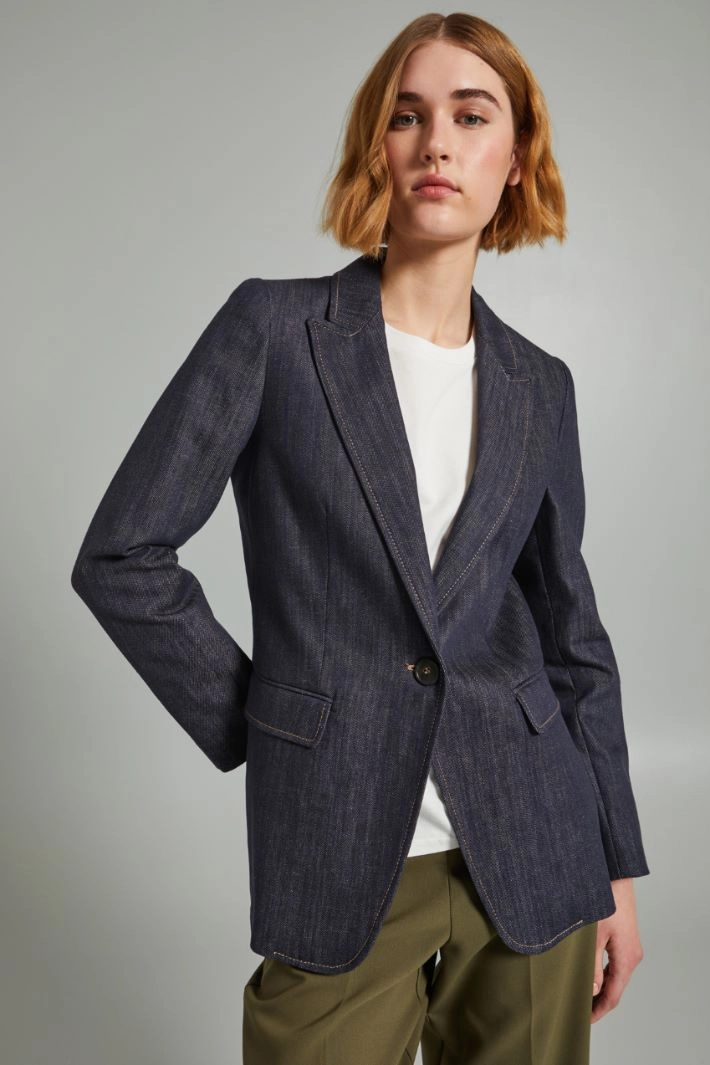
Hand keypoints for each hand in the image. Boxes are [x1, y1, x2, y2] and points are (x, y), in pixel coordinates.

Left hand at [591, 878, 643, 1022]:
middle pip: (615, 987)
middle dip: (598, 1001)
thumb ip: (591, 965)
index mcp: (626, 958)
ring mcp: (630, 945)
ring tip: (580, 995)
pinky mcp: (624, 936)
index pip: (613, 995)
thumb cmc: (603, 901)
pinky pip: (614, 961)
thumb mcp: (592, 935)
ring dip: (600, 986)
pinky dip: (602, 972)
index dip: (598, 1010)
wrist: (614, 875)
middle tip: (578, 1011)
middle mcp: (632, 954)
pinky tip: (589, 972)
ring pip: (615, 974)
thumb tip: (591, 991)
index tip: (584, 1020)